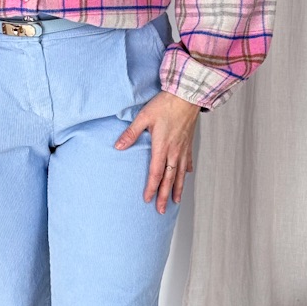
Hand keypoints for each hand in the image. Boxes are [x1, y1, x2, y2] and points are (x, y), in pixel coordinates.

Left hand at [114, 89, 201, 212]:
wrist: (188, 95)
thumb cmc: (165, 104)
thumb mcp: (144, 117)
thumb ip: (131, 133)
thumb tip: (118, 146)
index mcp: (162, 147)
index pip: (155, 173)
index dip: (151, 188)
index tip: (147, 200)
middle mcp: (174, 151)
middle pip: (169, 178)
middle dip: (164, 195)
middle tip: (161, 210)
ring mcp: (183, 148)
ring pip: (180, 173)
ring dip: (177, 188)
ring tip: (176, 201)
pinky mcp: (188, 142)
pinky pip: (188, 160)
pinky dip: (186, 170)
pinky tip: (186, 175)